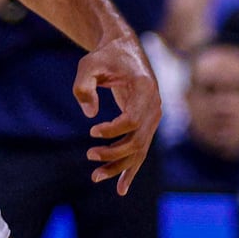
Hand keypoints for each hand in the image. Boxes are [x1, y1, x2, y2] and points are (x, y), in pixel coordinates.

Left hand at [75, 33, 160, 193]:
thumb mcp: (88, 64)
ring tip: (95, 177)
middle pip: (138, 140)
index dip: (113, 131)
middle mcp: (154, 105)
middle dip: (114, 154)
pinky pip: (140, 151)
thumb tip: (90, 114)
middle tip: (89, 155)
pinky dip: (130, 170)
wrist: (123, 49)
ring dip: (119, 167)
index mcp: (144, 88)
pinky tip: (121, 188)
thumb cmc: (105, 56)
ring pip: (139, 151)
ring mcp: (153, 117)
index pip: (133, 120)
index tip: (92, 132)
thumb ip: (84, 85)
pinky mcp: (147, 124)